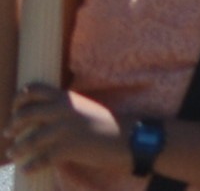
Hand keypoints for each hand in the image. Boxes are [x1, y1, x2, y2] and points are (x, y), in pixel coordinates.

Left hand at [3, 81, 130, 185]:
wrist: (126, 137)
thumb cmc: (105, 123)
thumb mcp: (83, 107)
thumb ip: (63, 107)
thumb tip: (42, 114)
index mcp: (66, 98)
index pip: (34, 90)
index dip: (19, 98)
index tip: (15, 108)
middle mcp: (62, 111)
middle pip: (26, 114)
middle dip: (13, 124)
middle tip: (8, 132)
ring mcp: (64, 130)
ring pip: (29, 140)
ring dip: (17, 148)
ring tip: (13, 153)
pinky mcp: (67, 149)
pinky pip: (41, 160)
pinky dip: (31, 167)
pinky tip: (26, 170)